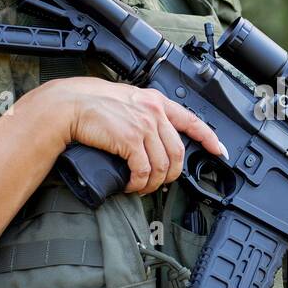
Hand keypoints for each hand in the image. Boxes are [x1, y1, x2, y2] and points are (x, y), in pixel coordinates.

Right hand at [46, 77, 228, 194]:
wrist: (69, 105)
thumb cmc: (92, 104)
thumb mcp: (127, 100)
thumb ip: (144, 113)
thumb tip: (153, 137)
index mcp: (156, 102)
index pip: (192, 121)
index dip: (209, 138)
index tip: (219, 151)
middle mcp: (154, 112)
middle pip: (178, 152)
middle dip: (171, 174)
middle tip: (159, 183)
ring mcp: (144, 126)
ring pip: (163, 166)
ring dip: (153, 183)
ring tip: (141, 187)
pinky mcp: (130, 140)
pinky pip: (144, 170)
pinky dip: (139, 183)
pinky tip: (131, 186)